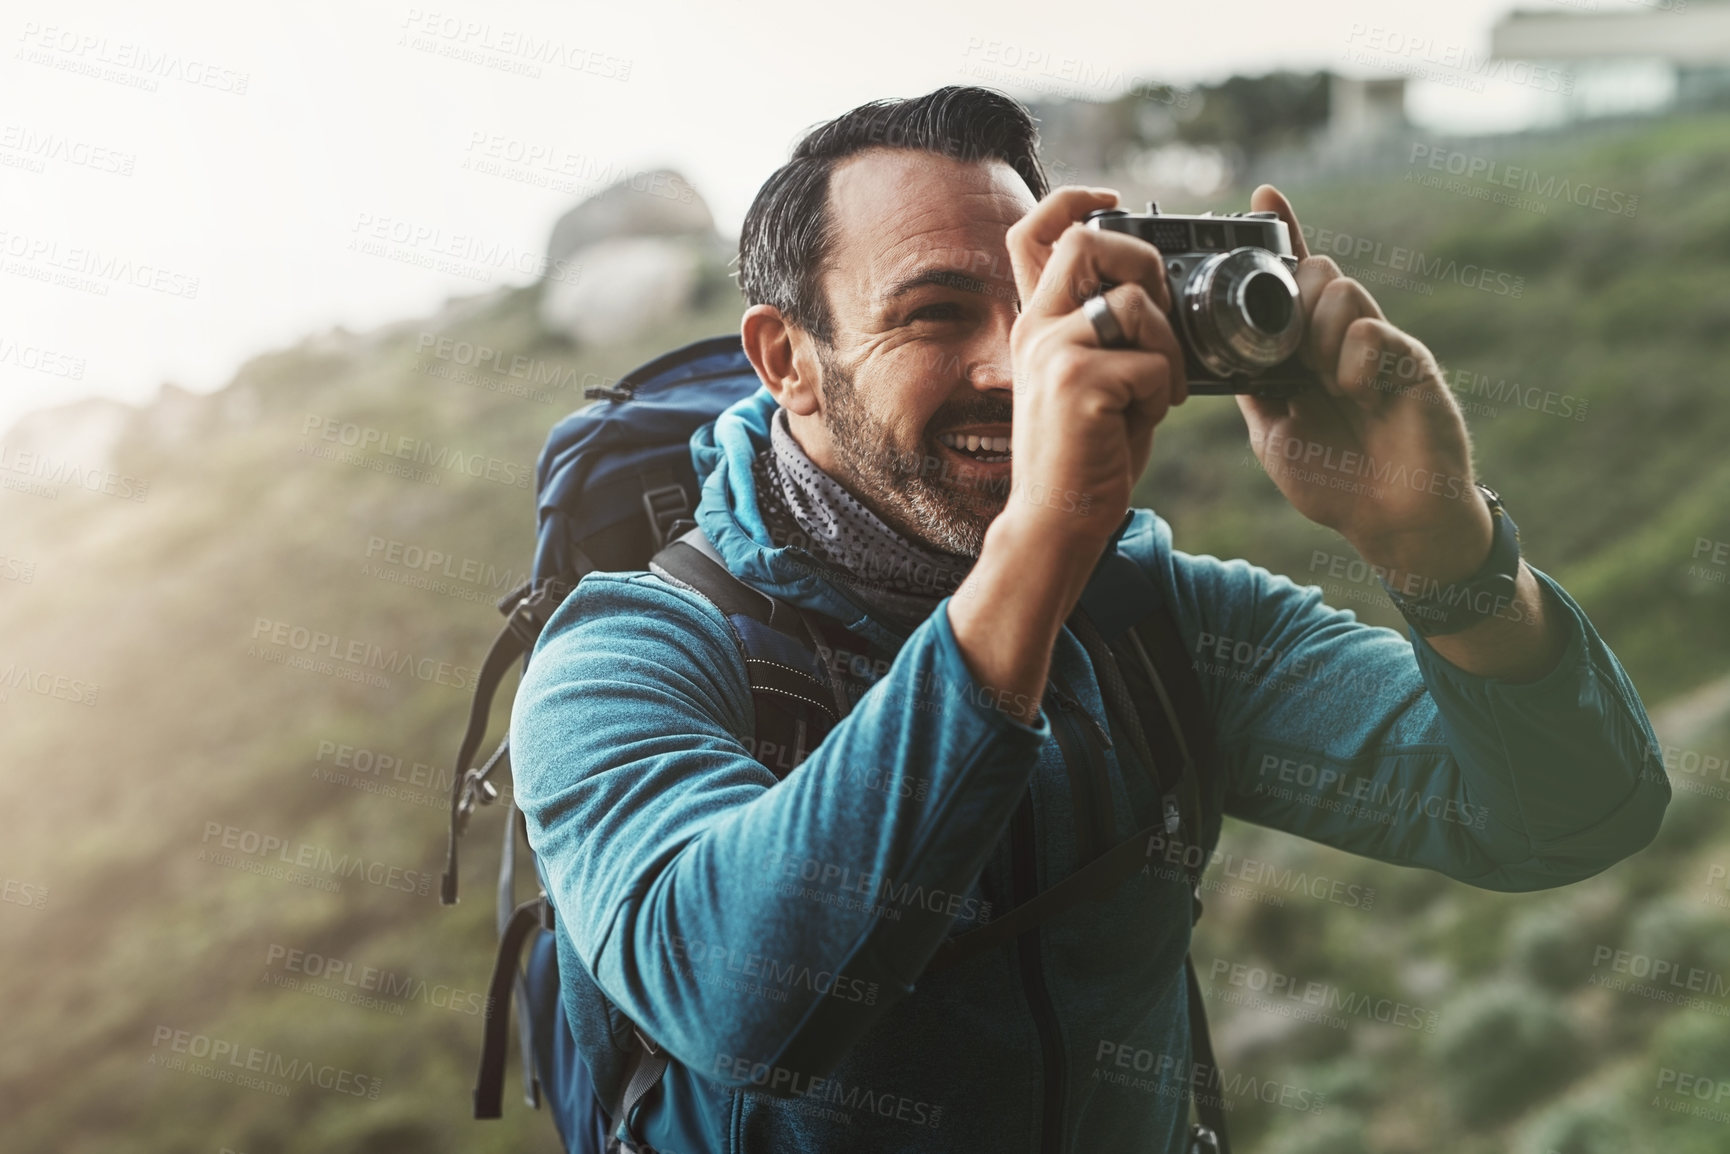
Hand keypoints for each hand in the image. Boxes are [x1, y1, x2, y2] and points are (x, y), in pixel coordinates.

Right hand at [1002, 185, 1188, 554]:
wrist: (1058, 520)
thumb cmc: (1086, 455)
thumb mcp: (1089, 378)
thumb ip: (1106, 331)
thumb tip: (1157, 290)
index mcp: (1037, 323)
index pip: (1032, 233)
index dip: (1074, 200)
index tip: (1113, 202)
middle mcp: (1036, 329)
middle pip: (1084, 241)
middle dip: (1141, 260)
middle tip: (1159, 310)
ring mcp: (1053, 353)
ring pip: (1133, 304)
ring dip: (1166, 346)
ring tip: (1157, 389)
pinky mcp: (1077, 384)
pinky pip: (1150, 362)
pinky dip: (1164, 391)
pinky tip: (1144, 418)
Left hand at [1237, 185, 1490, 584]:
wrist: (1392, 522)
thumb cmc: (1337, 482)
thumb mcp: (1272, 432)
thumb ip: (1251, 386)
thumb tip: (1218, 351)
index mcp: (1310, 350)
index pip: (1293, 279)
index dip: (1282, 235)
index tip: (1262, 196)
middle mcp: (1345, 338)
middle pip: (1315, 271)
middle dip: (1290, 292)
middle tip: (1290, 348)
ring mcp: (1380, 345)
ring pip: (1340, 290)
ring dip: (1317, 326)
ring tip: (1323, 376)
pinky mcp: (1411, 361)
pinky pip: (1370, 331)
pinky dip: (1351, 359)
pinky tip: (1355, 391)